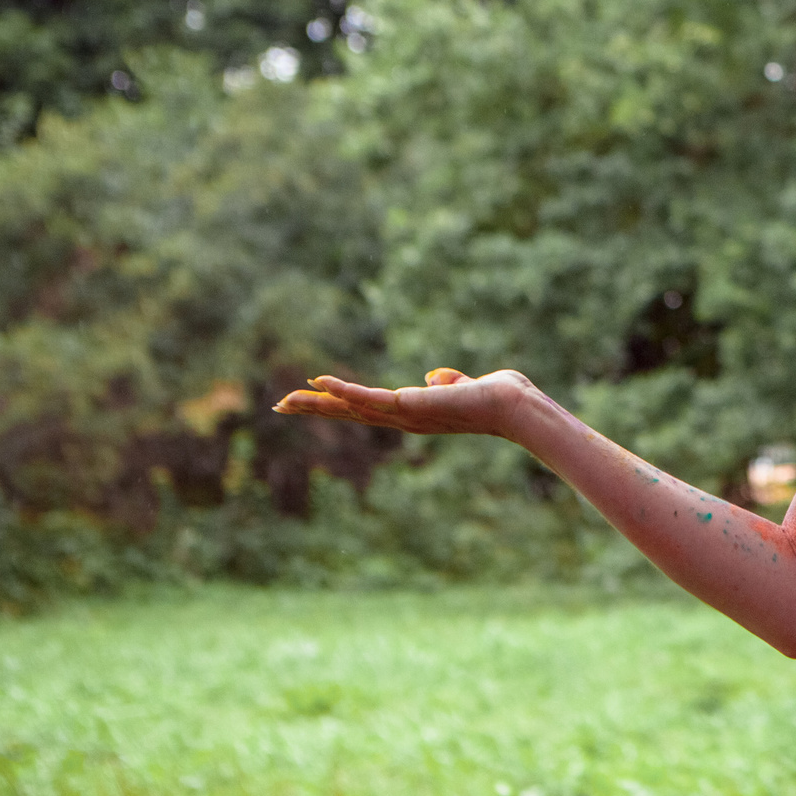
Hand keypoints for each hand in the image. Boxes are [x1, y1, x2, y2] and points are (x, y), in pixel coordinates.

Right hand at [274, 367, 539, 438]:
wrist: (515, 406)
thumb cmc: (497, 397)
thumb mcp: (465, 386)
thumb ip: (449, 382)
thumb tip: (435, 377)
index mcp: (413, 413)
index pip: (367, 408)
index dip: (340, 403)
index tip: (313, 397)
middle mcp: (405, 419)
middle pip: (351, 412)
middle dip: (317, 409)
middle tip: (280, 406)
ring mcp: (407, 415)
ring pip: (353, 408)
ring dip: (319, 404)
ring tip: (286, 401)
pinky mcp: (411, 406)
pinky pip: (371, 399)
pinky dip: (346, 391)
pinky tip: (320, 384)